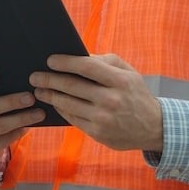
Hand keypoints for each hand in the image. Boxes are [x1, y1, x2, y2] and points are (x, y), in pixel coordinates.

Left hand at [30, 54, 162, 151]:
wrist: (154, 127)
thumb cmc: (136, 94)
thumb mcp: (128, 72)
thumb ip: (105, 62)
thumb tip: (78, 56)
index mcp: (119, 80)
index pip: (86, 67)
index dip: (65, 62)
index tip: (50, 60)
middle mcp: (111, 99)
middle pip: (72, 86)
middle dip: (49, 80)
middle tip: (35, 76)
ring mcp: (103, 118)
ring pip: (68, 104)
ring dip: (50, 96)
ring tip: (39, 90)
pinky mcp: (98, 133)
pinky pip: (73, 118)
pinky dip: (61, 109)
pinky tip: (54, 103)